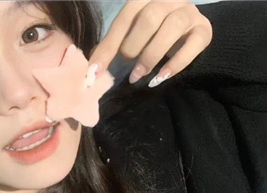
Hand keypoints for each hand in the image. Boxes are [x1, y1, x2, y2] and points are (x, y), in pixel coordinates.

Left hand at [89, 0, 212, 86]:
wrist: (188, 29)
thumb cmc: (152, 32)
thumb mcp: (131, 32)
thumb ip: (113, 44)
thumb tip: (92, 68)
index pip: (123, 19)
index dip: (107, 47)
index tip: (94, 73)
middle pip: (150, 17)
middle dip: (133, 46)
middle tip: (127, 64)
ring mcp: (189, 12)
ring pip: (172, 27)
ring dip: (152, 55)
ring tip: (138, 75)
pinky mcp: (204, 30)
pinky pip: (193, 44)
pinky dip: (175, 64)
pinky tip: (160, 77)